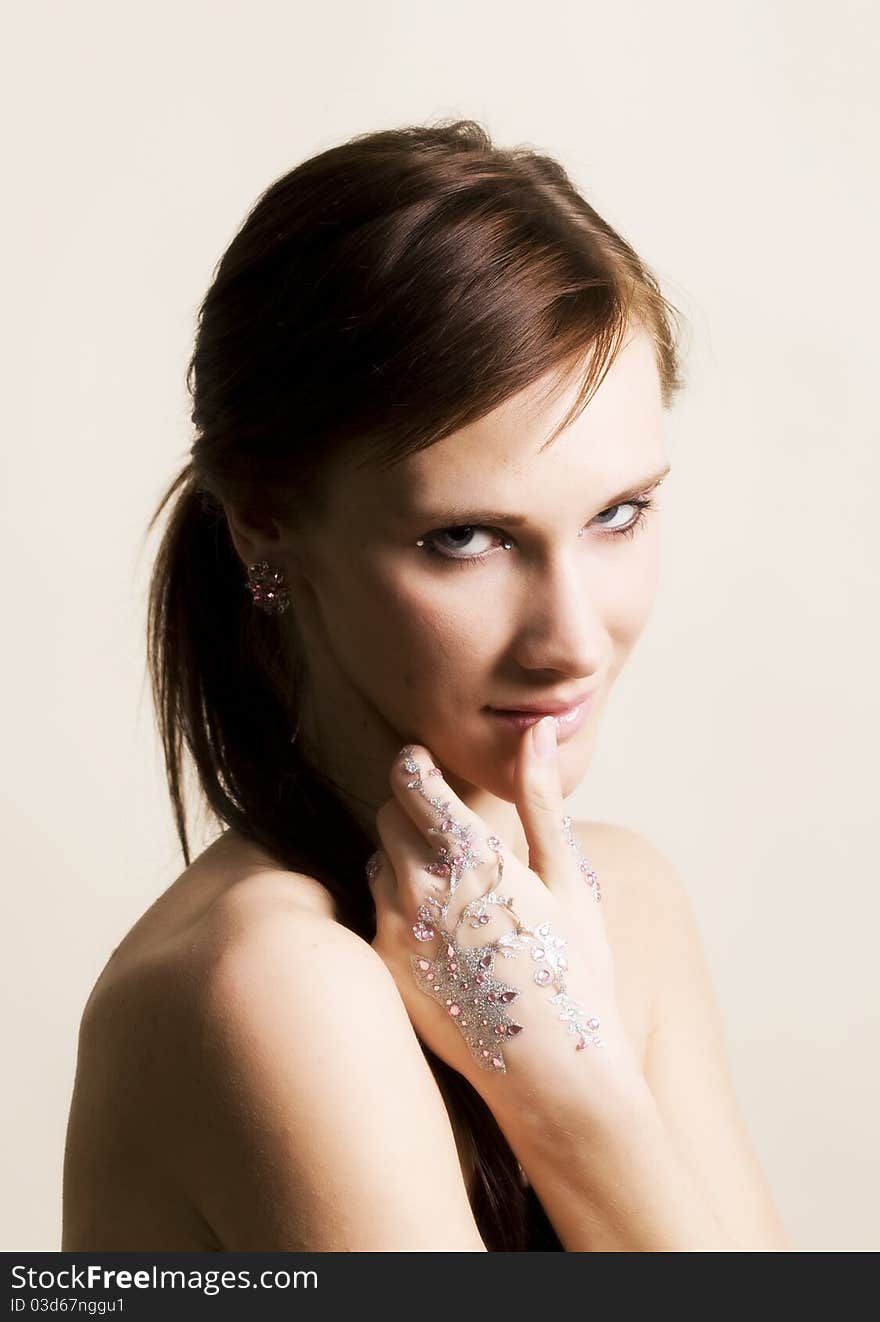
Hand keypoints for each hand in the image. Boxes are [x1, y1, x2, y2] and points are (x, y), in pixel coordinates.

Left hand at [367, 720, 643, 1124]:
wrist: (553, 1074)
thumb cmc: (574, 971)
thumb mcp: (568, 879)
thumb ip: (540, 799)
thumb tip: (539, 729)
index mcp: (470, 854)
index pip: (410, 779)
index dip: (413, 765)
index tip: (423, 766)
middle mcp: (421, 886)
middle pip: (387, 816)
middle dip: (413, 814)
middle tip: (453, 839)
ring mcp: (395, 930)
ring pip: (378, 864)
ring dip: (404, 863)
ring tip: (456, 898)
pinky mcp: (383, 968)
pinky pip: (377, 916)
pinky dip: (402, 913)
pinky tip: (446, 943)